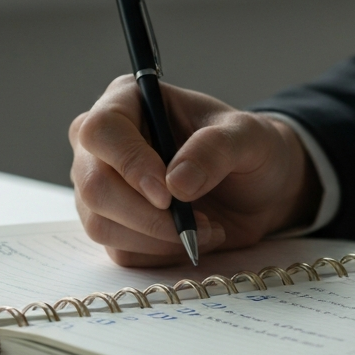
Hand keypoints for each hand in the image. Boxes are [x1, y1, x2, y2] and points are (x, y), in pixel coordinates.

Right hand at [70, 76, 319, 265]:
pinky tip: (193, 237)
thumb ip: (216, 149)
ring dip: (158, 237)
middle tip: (195, 221)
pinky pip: (121, 250)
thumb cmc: (249, 150)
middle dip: (146, 214)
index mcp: (129, 101)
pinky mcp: (114, 225)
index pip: (101, 130)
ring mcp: (103, 187)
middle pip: (94, 185)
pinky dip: (162, 252)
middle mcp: (104, 144)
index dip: (129, 164)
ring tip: (205, 227)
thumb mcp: (248, 137)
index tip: (168, 194)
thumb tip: (176, 183)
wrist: (260, 190)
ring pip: (101, 224)